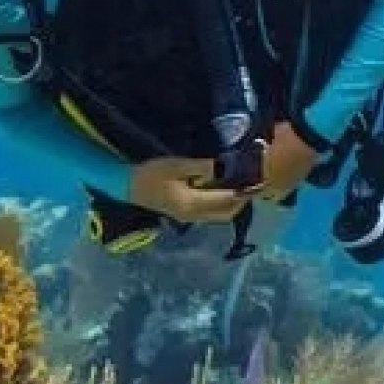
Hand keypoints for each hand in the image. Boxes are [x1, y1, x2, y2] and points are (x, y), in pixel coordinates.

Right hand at [128, 156, 248, 224]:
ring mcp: (188, 217)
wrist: (126, 185)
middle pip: (226, 213)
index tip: (258, 182)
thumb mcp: (176, 166)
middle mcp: (194, 216)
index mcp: (193, 205)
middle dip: (241, 200)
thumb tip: (224, 168)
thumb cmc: (150, 173)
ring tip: (240, 184)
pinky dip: (220, 203)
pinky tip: (222, 188)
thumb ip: (202, 168)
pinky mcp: (183, 213)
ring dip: (231, 203)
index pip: (226, 201)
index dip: (244, 193)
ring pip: (218, 214)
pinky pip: (209, 212)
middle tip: (253, 183)